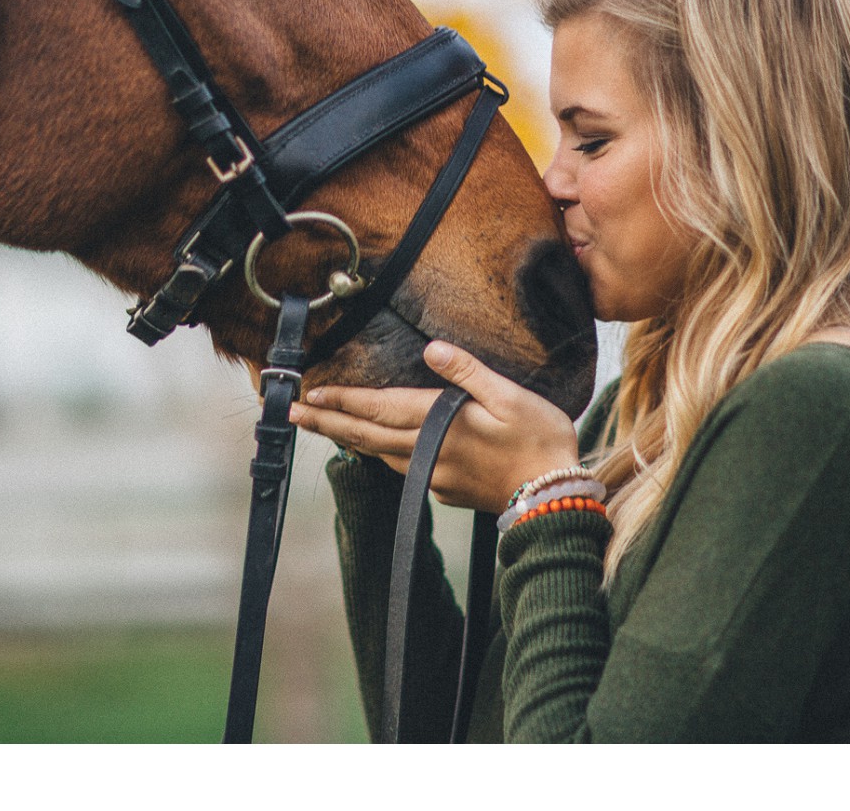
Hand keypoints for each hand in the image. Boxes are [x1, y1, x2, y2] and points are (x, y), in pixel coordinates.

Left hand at [289, 340, 581, 513]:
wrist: (555, 499)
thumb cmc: (539, 440)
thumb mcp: (510, 396)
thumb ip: (467, 372)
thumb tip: (432, 349)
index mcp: (442, 423)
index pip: (379, 409)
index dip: (344, 400)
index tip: (312, 394)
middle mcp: (429, 452)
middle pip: (366, 435)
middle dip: (328, 423)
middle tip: (294, 414)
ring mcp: (433, 476)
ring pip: (379, 454)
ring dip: (350, 438)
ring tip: (327, 425)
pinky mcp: (443, 490)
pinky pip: (402, 467)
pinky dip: (379, 453)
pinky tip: (376, 447)